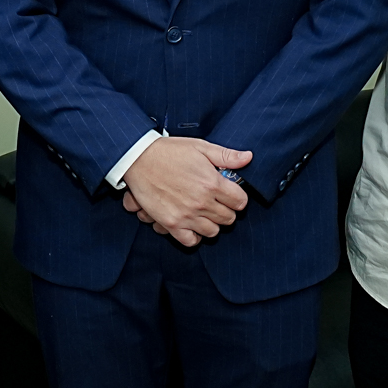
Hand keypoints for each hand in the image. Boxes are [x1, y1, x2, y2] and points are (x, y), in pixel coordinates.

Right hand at [121, 137, 250, 246]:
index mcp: (212, 182)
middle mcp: (202, 202)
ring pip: (213, 231)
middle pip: (229, 218)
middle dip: (227, 211)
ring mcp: (186, 215)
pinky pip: (191, 241)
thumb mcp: (200, 146)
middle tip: (218, 203)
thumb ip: (226, 155)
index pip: (240, 201)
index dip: (238, 198)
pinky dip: (195, 236)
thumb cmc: (170, 151)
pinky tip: (193, 225)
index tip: (232, 195)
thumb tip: (248, 158)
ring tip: (206, 213)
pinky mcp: (171, 223)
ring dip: (213, 224)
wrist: (139, 158)